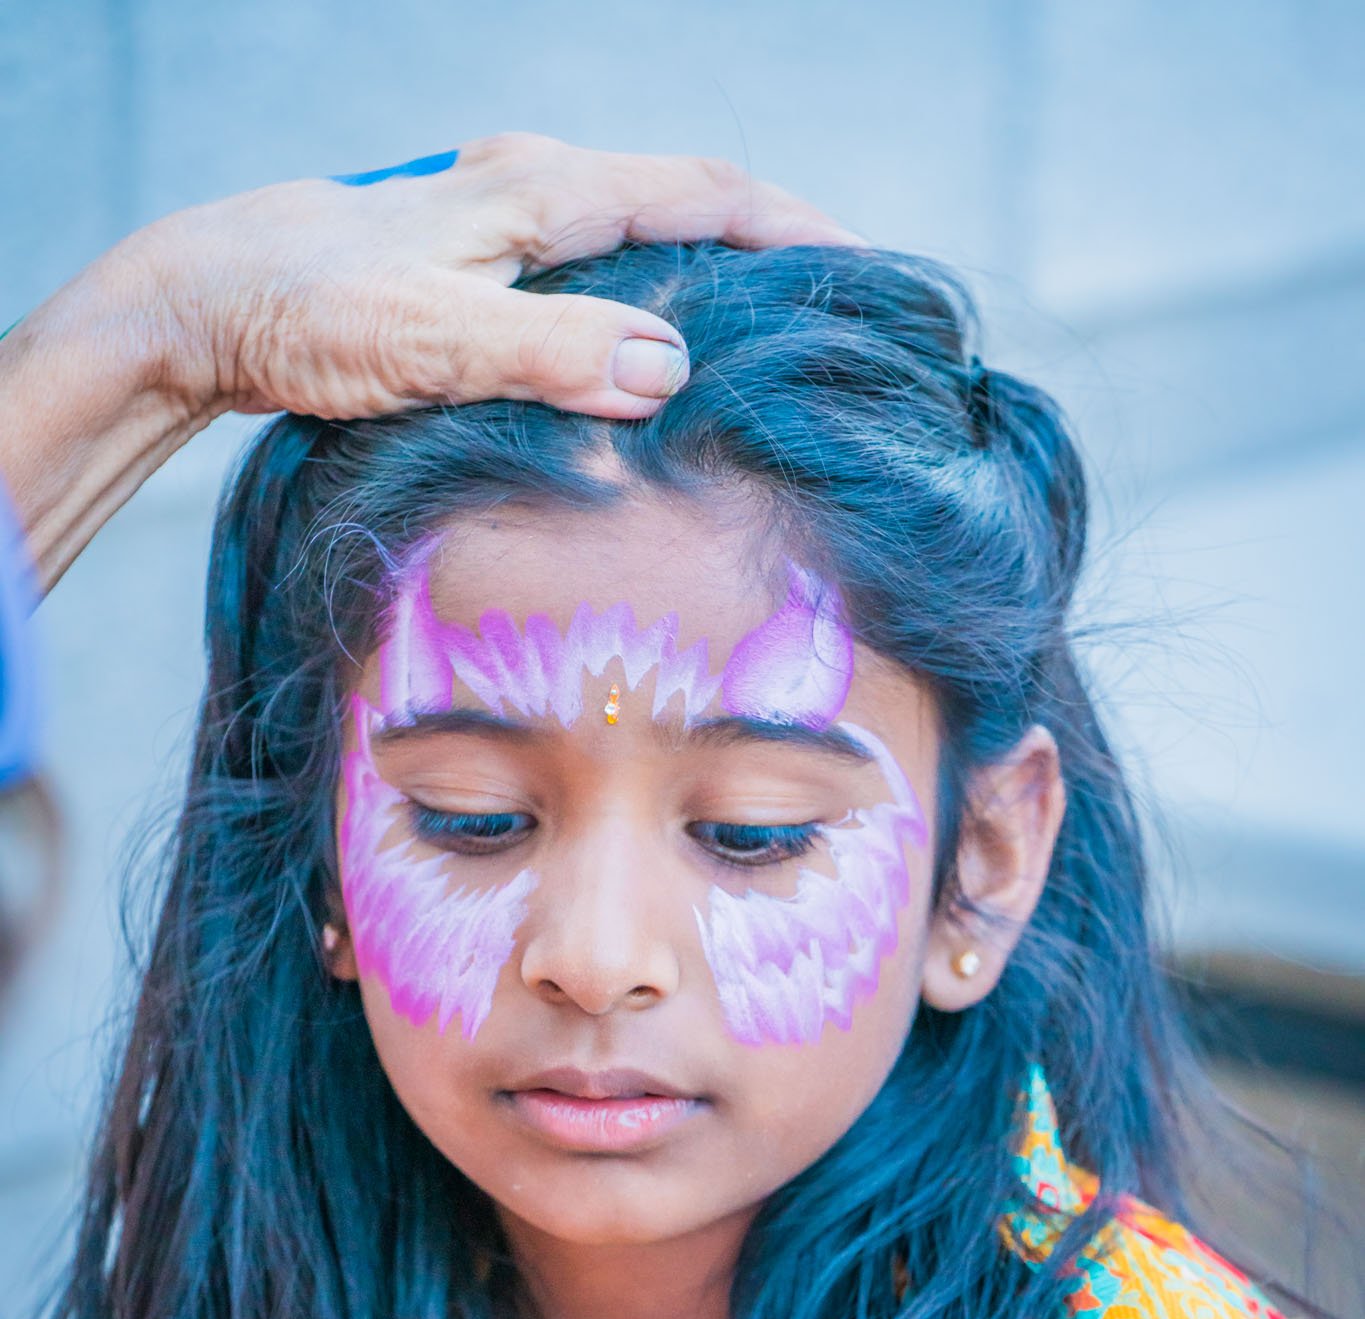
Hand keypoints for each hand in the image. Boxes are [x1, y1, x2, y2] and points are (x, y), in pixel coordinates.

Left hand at [0, 131, 858, 589]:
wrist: (201, 302)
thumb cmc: (306, 313)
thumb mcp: (434, 340)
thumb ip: (553, 351)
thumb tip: (670, 365)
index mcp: (542, 190)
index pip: (703, 191)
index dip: (793, 226)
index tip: (865, 269)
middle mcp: (531, 189)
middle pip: (683, 202)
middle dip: (767, 246)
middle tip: (831, 315)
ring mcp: (502, 223)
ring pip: (637, 238)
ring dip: (704, 279)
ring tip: (761, 344)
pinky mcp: (476, 264)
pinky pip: (593, 274)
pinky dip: (642, 305)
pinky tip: (644, 363)